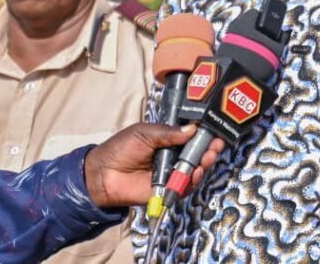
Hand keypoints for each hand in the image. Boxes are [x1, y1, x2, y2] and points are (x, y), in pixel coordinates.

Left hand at [83, 123, 223, 207]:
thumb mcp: (145, 133)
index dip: (204, 134)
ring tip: (208, 157)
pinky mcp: (168, 190)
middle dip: (209, 149)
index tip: (215, 130)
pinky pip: (185, 187)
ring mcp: (172, 174)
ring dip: (204, 164)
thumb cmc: (122, 148)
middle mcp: (174, 157)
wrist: (103, 174)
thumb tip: (193, 128)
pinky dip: (193, 180)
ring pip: (195, 170)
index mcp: (169, 140)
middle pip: (198, 153)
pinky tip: (196, 172)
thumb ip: (168, 133)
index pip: (192, 136)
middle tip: (216, 145)